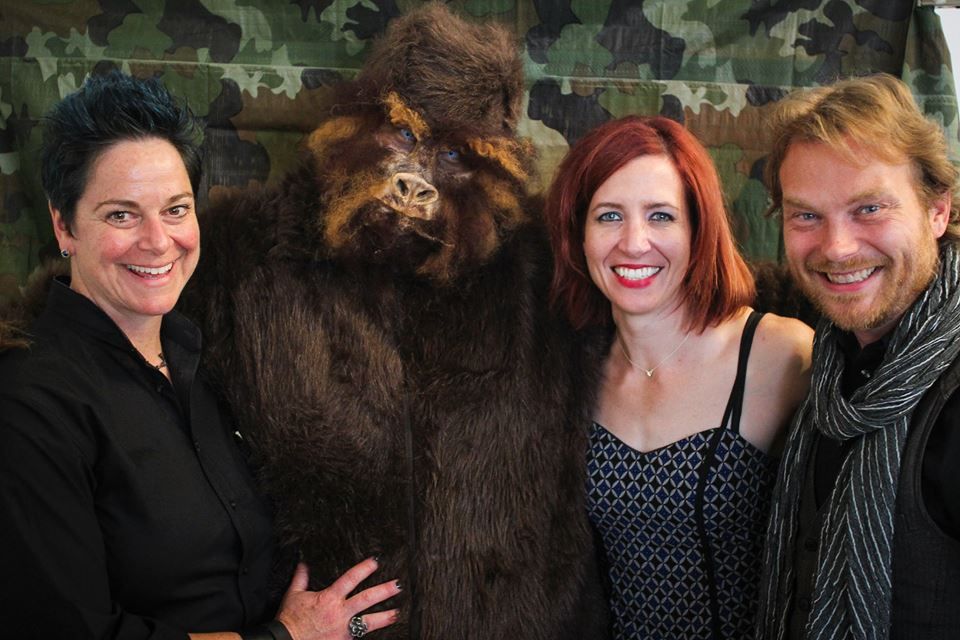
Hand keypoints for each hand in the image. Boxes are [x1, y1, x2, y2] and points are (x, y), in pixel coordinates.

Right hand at [276, 558, 400, 639]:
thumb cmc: (289, 620)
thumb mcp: (293, 595)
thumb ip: (301, 579)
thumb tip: (303, 564)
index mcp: (329, 598)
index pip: (350, 579)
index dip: (364, 569)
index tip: (375, 561)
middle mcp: (339, 613)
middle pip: (366, 599)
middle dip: (383, 591)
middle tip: (397, 585)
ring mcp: (342, 630)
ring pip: (368, 622)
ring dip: (384, 617)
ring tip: (397, 613)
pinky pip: (359, 638)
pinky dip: (369, 635)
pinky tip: (380, 633)